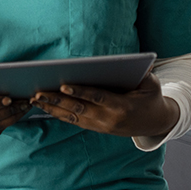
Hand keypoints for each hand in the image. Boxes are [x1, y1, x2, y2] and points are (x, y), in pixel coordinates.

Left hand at [29, 72, 179, 136]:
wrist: (156, 123)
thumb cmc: (151, 97)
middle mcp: (109, 118)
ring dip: (52, 108)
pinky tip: (44, 107)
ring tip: (34, 99)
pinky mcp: (97, 128)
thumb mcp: (151, 84)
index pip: (97, 97)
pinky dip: (58, 114)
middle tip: (37, 92)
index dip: (80, 92)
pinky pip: (74, 121)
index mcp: (122, 106)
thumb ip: (140, 73)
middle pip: (79, 108)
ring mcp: (101, 126)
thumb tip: (128, 60)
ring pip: (72, 117)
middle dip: (57, 100)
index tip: (63, 85)